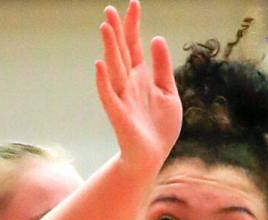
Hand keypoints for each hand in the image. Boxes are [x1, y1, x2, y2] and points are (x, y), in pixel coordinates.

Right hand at [95, 2, 181, 176]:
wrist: (153, 157)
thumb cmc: (160, 127)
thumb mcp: (168, 91)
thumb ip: (162, 67)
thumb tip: (156, 38)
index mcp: (141, 77)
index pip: (135, 46)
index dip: (133, 25)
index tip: (133, 3)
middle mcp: (129, 84)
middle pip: (121, 53)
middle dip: (116, 32)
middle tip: (109, 9)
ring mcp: (122, 98)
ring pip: (114, 69)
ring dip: (109, 49)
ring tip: (104, 27)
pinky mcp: (118, 115)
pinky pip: (108, 96)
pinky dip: (103, 81)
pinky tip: (99, 65)